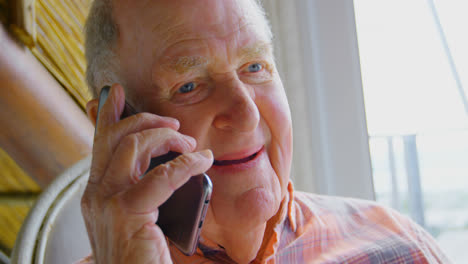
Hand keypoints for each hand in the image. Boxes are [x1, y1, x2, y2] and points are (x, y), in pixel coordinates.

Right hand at [80, 84, 212, 263]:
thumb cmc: (143, 253)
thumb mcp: (139, 215)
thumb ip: (144, 188)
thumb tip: (168, 162)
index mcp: (97, 193)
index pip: (100, 144)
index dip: (108, 115)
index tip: (116, 93)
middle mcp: (95, 194)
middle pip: (115, 137)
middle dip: (146, 121)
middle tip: (174, 125)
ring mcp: (107, 203)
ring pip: (133, 147)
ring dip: (167, 137)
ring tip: (190, 144)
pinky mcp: (128, 214)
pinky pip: (162, 176)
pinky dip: (187, 163)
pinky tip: (203, 161)